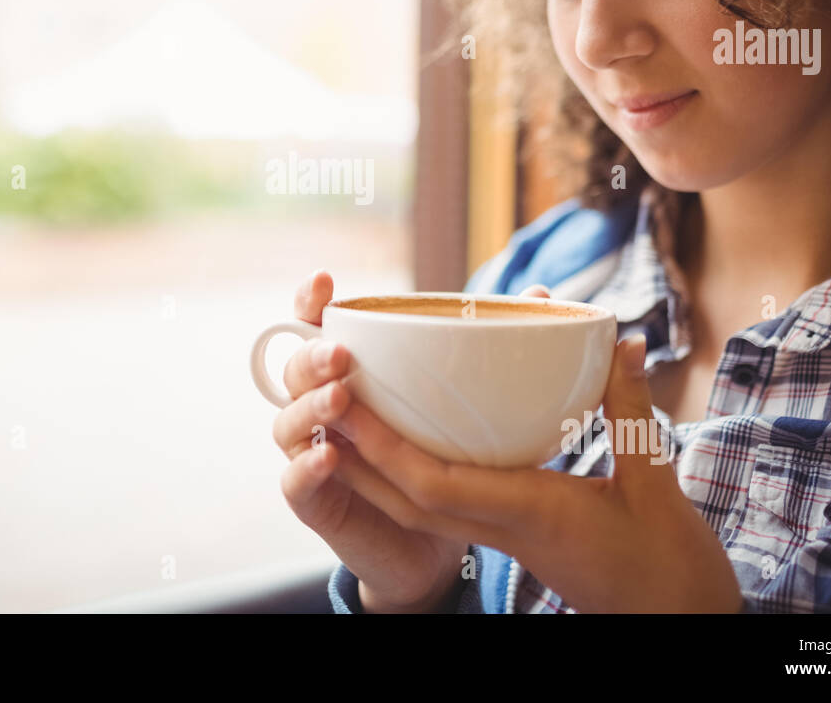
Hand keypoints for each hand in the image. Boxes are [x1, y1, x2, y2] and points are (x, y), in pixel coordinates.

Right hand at [273, 271, 469, 611]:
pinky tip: (331, 457)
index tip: (326, 281)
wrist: (431, 549)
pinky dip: (307, 468)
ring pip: (288, 423)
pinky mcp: (316, 505)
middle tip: (342, 352)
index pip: (317, 328)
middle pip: (294, 370)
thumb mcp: (468, 404)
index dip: (311, 303)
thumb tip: (542, 298)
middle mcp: (321, 409)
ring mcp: (311, 456)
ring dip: (310, 407)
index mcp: (349, 375)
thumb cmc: (444, 463)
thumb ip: (495, 349)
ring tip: (340, 397)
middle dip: (312, 355)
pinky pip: (296, 484)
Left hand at [327, 299, 742, 612]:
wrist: (679, 625)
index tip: (347, 404)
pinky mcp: (513, 536)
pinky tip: (405, 442)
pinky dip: (414, 475)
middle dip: (358, 454)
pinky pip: (447, 505)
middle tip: (320, 402)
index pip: (437, 487)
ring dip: (374, 468)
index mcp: (530, 517)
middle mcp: (503, 530)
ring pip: (419, 507)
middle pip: (407, 499)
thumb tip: (623, 344)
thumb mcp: (657, 484)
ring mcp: (505, 538)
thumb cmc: (670, 568)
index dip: (385, 448)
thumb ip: (632, 412)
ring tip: (338, 420)